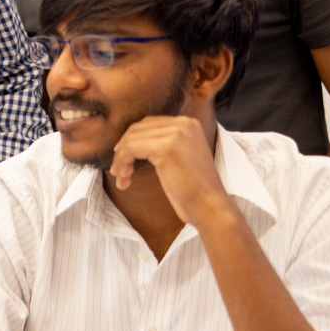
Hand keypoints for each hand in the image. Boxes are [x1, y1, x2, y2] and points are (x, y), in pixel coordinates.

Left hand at [108, 116, 233, 227]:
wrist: (210, 207)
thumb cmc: (194, 190)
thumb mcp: (180, 158)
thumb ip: (164, 144)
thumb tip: (130, 141)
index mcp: (189, 124)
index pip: (149, 124)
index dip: (131, 141)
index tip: (124, 160)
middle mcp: (184, 123)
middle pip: (138, 128)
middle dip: (123, 149)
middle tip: (119, 171)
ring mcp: (176, 133)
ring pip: (131, 139)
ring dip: (121, 159)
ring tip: (122, 178)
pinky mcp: (166, 147)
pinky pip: (130, 148)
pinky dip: (122, 162)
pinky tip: (125, 178)